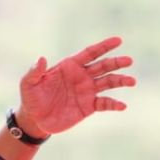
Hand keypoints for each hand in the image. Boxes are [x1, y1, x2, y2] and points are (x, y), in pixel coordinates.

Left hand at [18, 37, 134, 136]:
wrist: (35, 119)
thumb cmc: (31, 98)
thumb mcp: (28, 83)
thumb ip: (35, 71)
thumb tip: (41, 58)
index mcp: (70, 66)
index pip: (90, 53)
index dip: (104, 46)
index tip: (118, 40)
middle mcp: (82, 76)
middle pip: (103, 66)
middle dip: (116, 62)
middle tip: (128, 60)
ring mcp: (87, 91)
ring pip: (108, 82)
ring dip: (120, 81)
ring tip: (131, 81)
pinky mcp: (89, 107)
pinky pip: (105, 103)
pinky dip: (114, 104)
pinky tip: (122, 105)